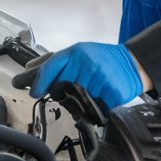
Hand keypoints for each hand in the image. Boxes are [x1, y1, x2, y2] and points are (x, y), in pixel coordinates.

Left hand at [28, 42, 143, 109]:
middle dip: (60, 92)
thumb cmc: (100, 58)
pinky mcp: (111, 93)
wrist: (132, 63)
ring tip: (89, 89)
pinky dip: (92, 107)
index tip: (34, 92)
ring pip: (76, 100)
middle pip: (60, 86)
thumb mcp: (77, 53)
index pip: (51, 66)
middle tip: (70, 89)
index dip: (39, 81)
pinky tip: (98, 96)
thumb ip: (53, 62)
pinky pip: (93, 109)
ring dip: (77, 100)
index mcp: (76, 52)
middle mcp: (87, 63)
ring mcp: (99, 78)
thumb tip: (28, 69)